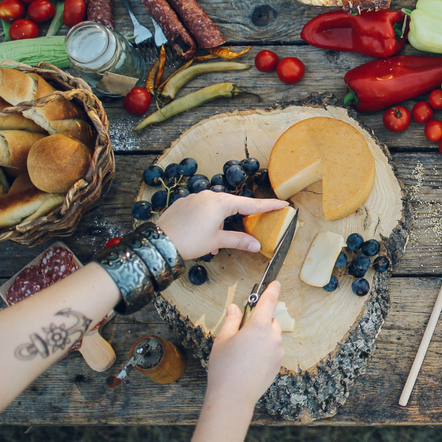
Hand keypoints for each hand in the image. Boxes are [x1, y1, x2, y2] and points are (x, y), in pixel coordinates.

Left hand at [155, 190, 288, 259]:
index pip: (251, 204)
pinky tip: (204, 235)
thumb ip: (239, 240)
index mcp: (221, 203)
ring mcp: (195, 198)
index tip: (283, 204)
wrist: (159, 242)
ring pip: (216, 208)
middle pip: (233, 204)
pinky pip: (203, 209)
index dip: (268, 205)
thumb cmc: (189, 241)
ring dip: (221, 222)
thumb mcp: (217, 241)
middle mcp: (208, 195)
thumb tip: (257, 245)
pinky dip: (208, 219)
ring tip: (217, 240)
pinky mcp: (184, 203)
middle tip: (253, 222)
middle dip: (241, 216)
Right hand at [205, 282, 283, 408]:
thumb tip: (234, 308)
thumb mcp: (222, 340)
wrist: (233, 396)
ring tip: (244, 352)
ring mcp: (278, 351)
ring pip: (273, 337)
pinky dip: (265, 351)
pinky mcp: (278, 364)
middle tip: (242, 332)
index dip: (272, 290)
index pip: (269, 301)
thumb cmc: (224, 368)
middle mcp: (273, 337)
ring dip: (263, 338)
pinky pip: (273, 351)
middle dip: (260, 322)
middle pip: (271, 321)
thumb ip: (231, 321)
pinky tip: (249, 362)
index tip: (275, 283)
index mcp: (258, 326)